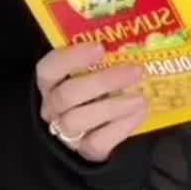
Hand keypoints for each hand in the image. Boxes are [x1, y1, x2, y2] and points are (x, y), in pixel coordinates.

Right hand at [36, 42, 148, 161]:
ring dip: (113, 106)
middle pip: (66, 96)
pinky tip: (140, 112)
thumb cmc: (98, 90)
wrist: (103, 130)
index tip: (100, 47)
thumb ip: (105, 58)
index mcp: (50, 83)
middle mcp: (53, 107)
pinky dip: (121, 126)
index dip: (72, 58)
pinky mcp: (85, 151)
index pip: (49, 69)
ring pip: (77, 120)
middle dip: (102, 82)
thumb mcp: (94, 71)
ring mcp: (66, 132)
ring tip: (141, 97)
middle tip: (136, 70)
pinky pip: (98, 142)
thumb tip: (135, 38)